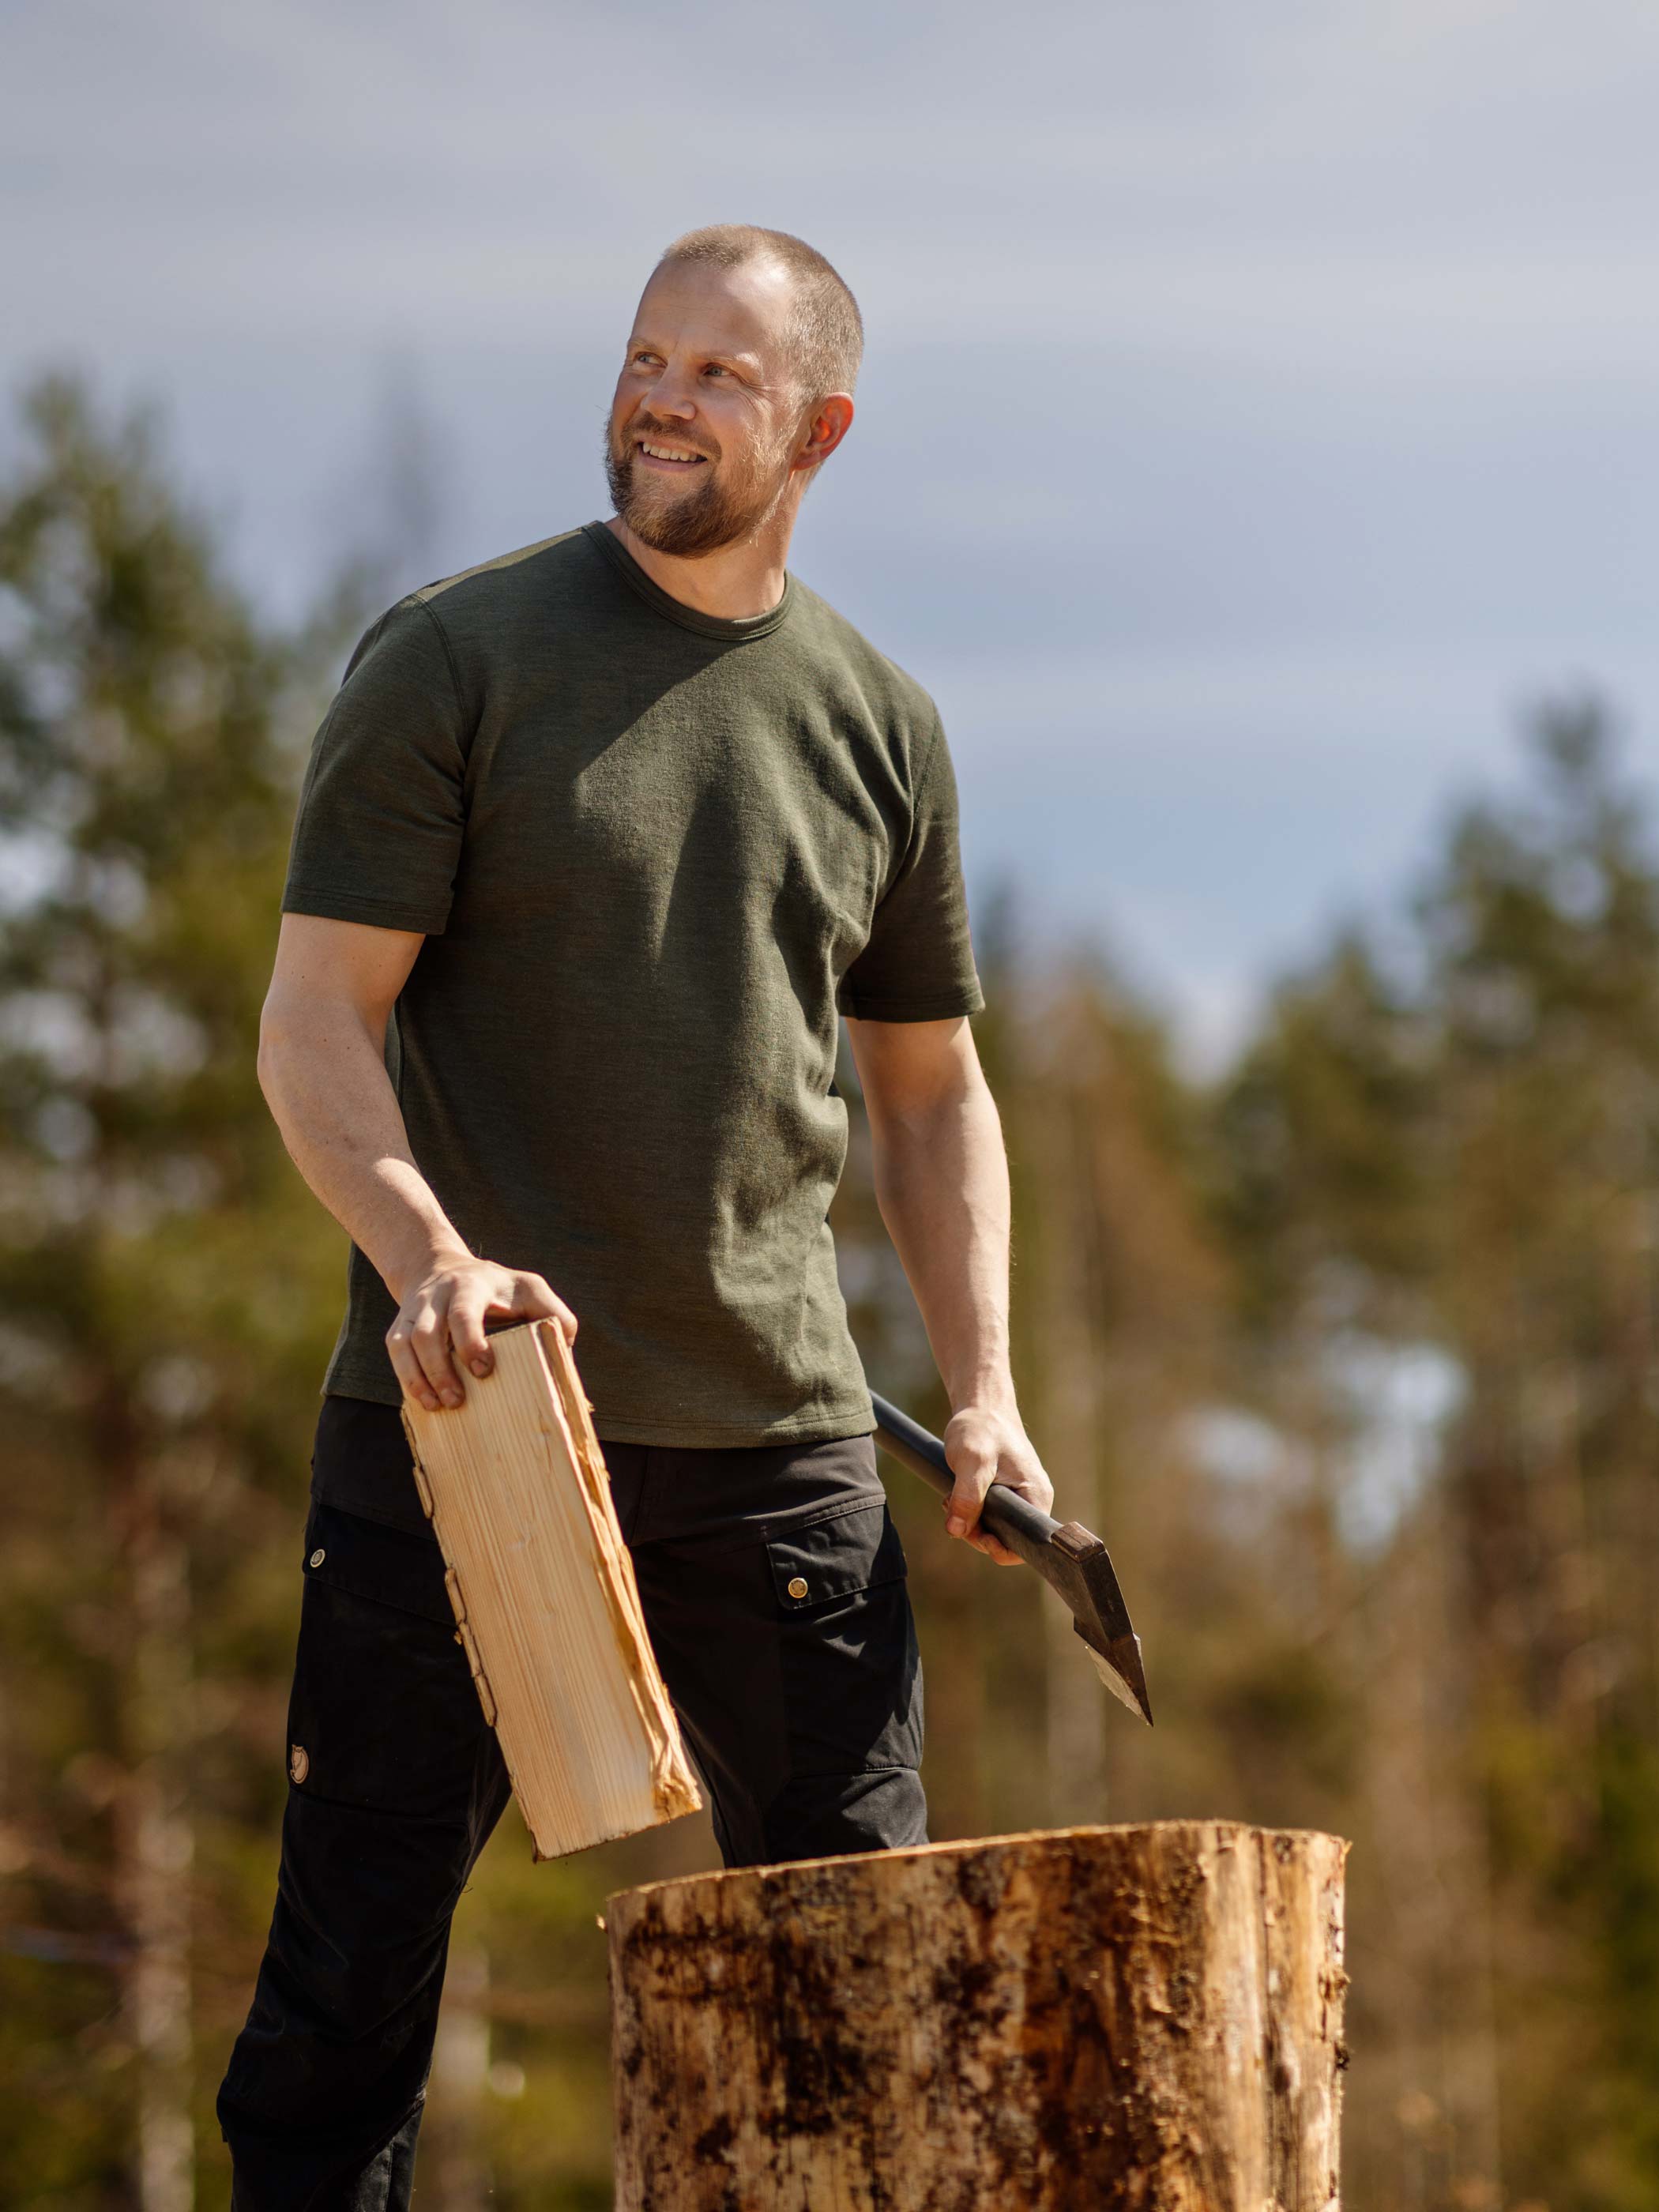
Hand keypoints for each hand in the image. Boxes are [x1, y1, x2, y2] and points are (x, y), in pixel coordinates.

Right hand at [386, 1254, 576, 1412]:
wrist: (439, 1267)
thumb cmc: (498, 1288)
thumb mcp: (531, 1290)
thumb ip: (556, 1315)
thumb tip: (564, 1352)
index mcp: (472, 1286)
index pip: (464, 1312)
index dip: (470, 1342)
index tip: (483, 1370)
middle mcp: (438, 1295)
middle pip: (428, 1332)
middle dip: (440, 1369)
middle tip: (458, 1400)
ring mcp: (415, 1309)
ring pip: (404, 1343)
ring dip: (418, 1378)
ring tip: (437, 1406)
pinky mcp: (400, 1324)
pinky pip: (395, 1351)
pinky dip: (406, 1376)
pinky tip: (423, 1399)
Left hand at [940, 1403, 1053, 1565]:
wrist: (981, 1407)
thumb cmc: (983, 1428)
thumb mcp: (973, 1460)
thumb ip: (967, 1495)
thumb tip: (957, 1531)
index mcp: (1036, 1497)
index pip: (1026, 1544)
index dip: (1000, 1548)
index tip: (976, 1533)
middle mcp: (1030, 1501)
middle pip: (1006, 1541)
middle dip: (977, 1533)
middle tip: (955, 1511)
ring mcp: (1016, 1498)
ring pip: (992, 1529)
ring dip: (968, 1521)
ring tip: (952, 1498)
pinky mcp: (1002, 1495)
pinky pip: (986, 1516)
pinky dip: (967, 1511)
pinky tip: (955, 1495)